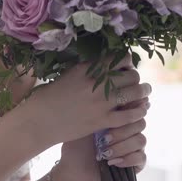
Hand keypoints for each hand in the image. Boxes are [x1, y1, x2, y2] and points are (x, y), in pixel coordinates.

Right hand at [20, 54, 151, 144]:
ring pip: (136, 92)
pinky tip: (138, 110)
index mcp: (86, 69)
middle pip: (132, 74)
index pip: (118, 57)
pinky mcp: (102, 121)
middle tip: (131, 81)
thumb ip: (85, 69)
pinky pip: (131, 115)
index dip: (126, 60)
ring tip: (143, 93)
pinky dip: (138, 111)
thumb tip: (102, 64)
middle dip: (134, 76)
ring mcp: (101, 103)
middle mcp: (97, 84)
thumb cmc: (46, 99)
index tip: (124, 66)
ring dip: (142, 91)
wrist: (38, 122)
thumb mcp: (66, 76)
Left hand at [55, 98, 148, 180]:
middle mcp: (127, 132)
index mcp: (117, 119)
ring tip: (104, 153)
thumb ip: (99, 110)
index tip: (115, 114)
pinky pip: (142, 158)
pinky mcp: (134, 165)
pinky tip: (112, 162)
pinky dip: (128, 159)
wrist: (71, 172)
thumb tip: (112, 92)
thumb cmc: (74, 147)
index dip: (128, 110)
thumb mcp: (84, 126)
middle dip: (122, 130)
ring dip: (122, 146)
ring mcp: (132, 148)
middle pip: (140, 122)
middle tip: (103, 139)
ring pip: (141, 140)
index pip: (133, 108)